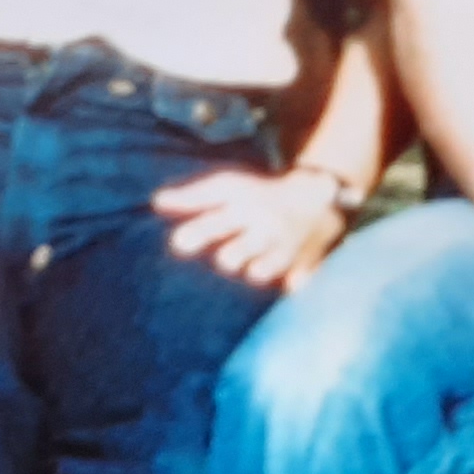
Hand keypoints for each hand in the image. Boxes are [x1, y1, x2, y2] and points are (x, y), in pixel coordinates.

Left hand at [155, 164, 353, 290]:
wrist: (317, 195)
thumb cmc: (259, 195)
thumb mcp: (228, 188)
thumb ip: (193, 198)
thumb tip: (156, 201)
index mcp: (243, 207)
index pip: (218, 219)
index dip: (199, 232)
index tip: (178, 244)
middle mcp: (264, 226)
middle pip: (245, 244)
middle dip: (233, 254)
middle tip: (224, 260)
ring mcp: (287, 246)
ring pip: (273, 261)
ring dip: (262, 268)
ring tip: (254, 271)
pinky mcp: (308, 261)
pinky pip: (303, 274)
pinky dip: (298, 279)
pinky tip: (292, 284)